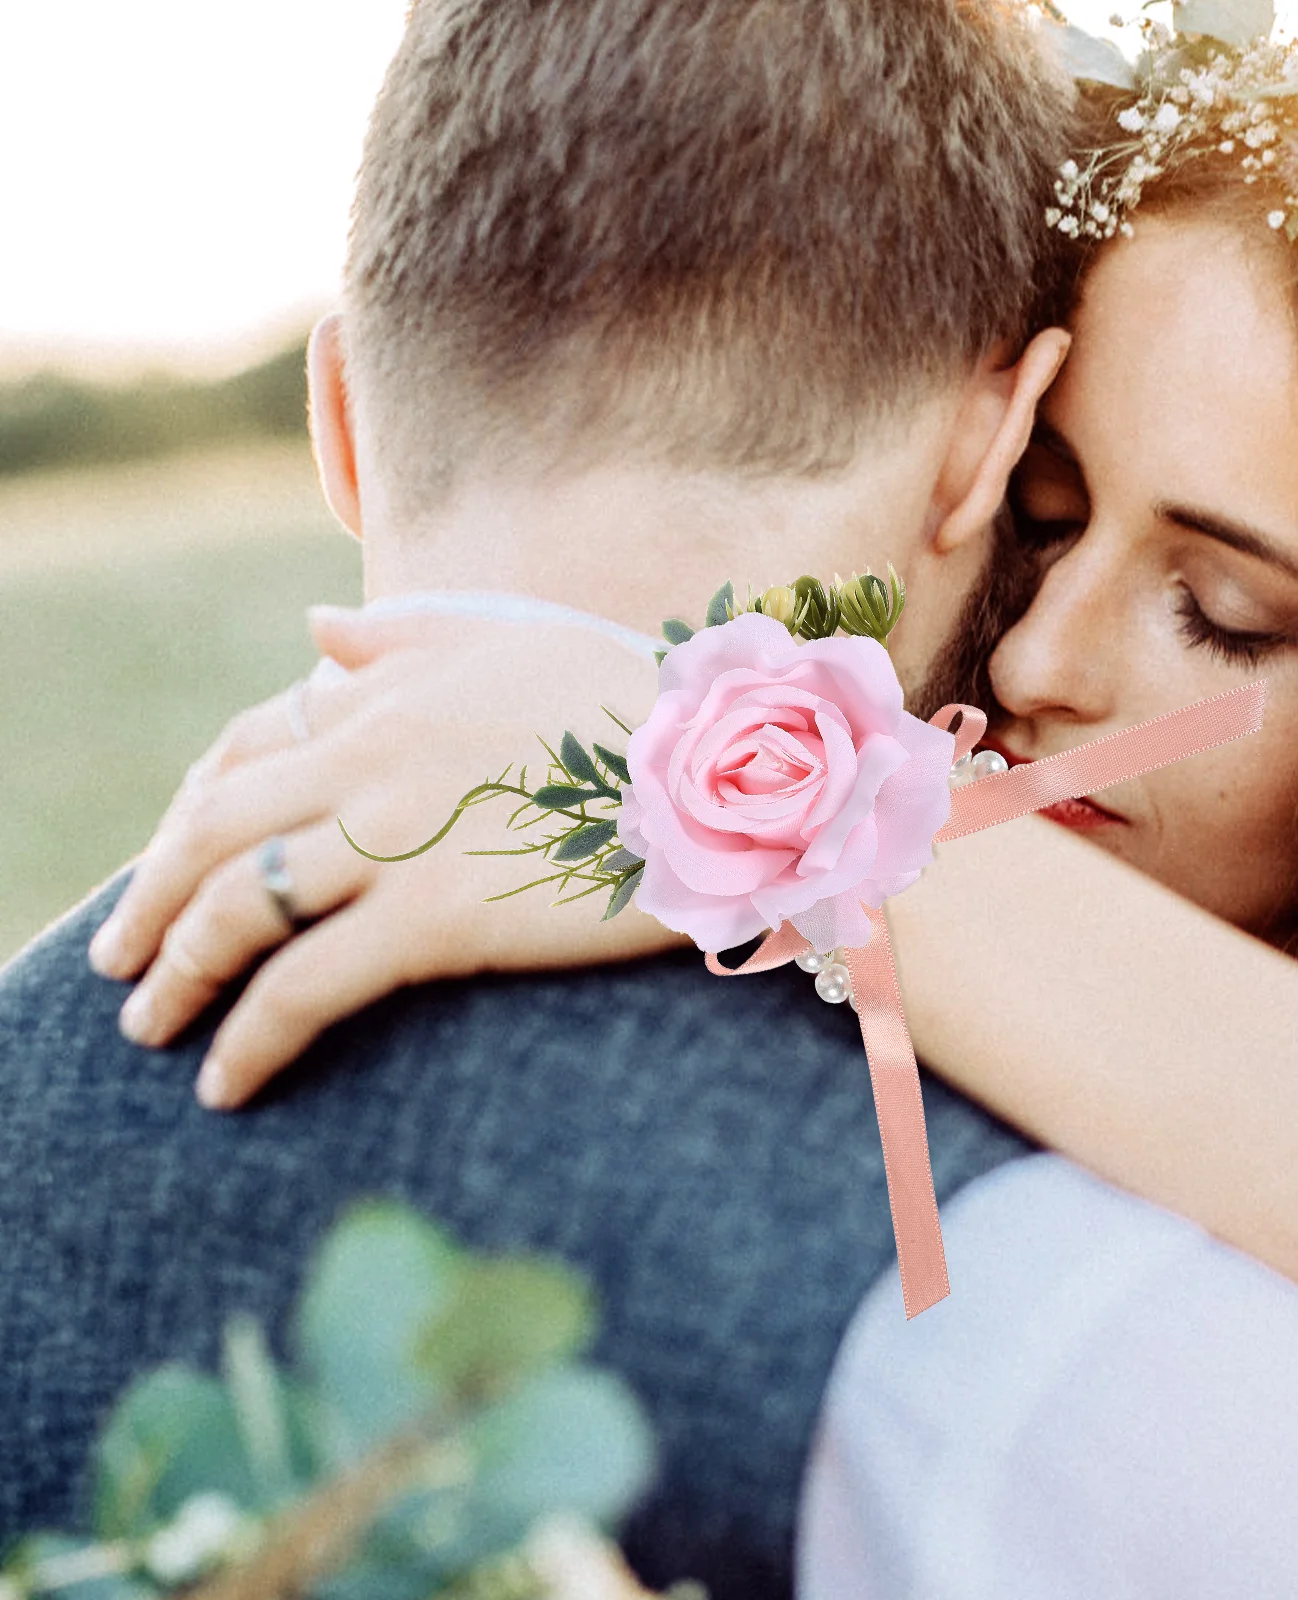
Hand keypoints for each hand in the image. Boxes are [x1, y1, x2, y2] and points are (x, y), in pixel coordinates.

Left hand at [88, 607, 683, 1109]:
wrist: (724, 770)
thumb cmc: (635, 706)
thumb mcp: (514, 644)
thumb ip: (406, 640)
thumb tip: (316, 632)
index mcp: (388, 697)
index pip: (246, 748)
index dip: (192, 811)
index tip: (175, 862)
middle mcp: (371, 760)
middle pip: (214, 831)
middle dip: (152, 900)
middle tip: (122, 960)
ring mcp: (398, 837)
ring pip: (239, 907)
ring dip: (176, 973)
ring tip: (150, 1029)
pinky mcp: (436, 917)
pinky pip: (305, 986)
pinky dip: (249, 1038)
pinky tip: (227, 1083)